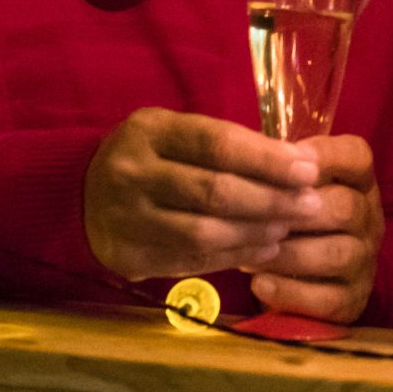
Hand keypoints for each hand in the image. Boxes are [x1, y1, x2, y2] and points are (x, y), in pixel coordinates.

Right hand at [82, 108, 341, 281]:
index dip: (267, 159)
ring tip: (288, 227)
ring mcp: (127, 219)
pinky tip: (263, 249)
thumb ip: (225, 144)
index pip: (216, 143)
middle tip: (312, 205)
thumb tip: (294, 163)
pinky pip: (190, 260)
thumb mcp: (175, 132)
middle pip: (214, 191)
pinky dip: (233, 255)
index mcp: (149, 131)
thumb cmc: (149, 156)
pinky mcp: (128, 257)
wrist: (80, 197)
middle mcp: (133, 173)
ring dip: (256, 232)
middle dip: (271, 200)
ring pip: (204, 232)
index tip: (308, 169)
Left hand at [246, 135, 382, 322]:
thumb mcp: (293, 192)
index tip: (282, 162)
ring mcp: (365, 262)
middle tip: (251, 218)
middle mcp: (370, 219)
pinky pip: (327, 299)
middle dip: (294, 212)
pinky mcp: (352, 302)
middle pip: (345, 206)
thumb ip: (280, 173)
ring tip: (247, 257)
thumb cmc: (294, 225)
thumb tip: (246, 155)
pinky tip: (258, 284)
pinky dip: (289, 291)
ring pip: (336, 254)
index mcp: (358, 183)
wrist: (311, 283)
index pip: (356, 156)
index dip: (322, 156)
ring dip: (287, 255)